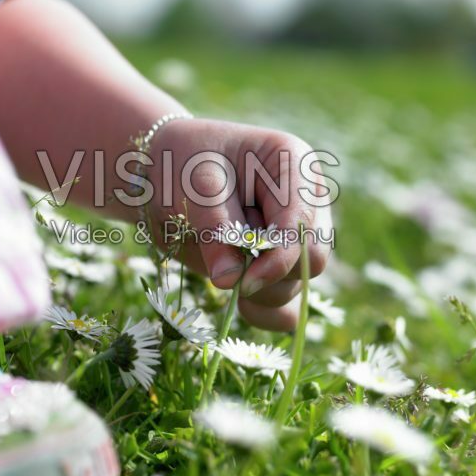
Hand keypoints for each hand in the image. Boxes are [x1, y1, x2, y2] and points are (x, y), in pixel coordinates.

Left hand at [148, 118, 333, 331]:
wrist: (161, 173)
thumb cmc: (180, 163)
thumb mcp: (194, 187)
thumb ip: (215, 229)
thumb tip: (229, 280)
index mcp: (293, 165)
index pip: (302, 223)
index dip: (278, 258)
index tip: (243, 284)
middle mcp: (303, 199)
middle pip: (313, 258)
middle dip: (269, 274)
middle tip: (223, 272)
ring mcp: (294, 234)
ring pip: (299, 283)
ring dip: (260, 290)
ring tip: (218, 269)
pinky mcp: (278, 263)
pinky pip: (288, 303)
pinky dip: (266, 312)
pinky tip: (241, 305)